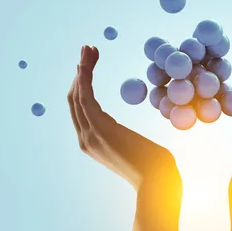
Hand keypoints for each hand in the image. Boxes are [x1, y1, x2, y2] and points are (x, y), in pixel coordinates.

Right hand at [67, 46, 179, 193]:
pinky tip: (86, 66)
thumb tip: (130, 138)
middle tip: (87, 50)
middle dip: (80, 72)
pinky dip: (84, 80)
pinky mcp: (99, 129)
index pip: (80, 108)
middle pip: (74, 98)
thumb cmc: (154, 166)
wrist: (157, 180)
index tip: (89, 65)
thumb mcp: (134, 149)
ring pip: (77, 94)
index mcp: (91, 142)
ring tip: (88, 49)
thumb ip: (125, 141)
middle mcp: (85, 138)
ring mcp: (90, 134)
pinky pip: (85, 98)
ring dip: (81, 70)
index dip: (82, 84)